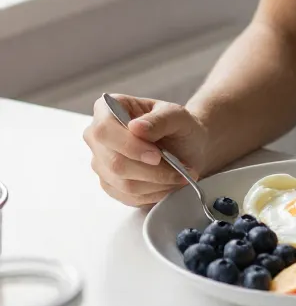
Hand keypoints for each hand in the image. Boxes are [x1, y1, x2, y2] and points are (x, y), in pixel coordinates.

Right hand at [83, 94, 208, 208]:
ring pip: (123, 183)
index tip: (157, 156)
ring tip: (180, 175)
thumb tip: (136, 127)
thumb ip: (159, 119)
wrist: (187, 146)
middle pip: (114, 162)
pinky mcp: (110, 184)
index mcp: (107, 109)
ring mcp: (101, 163)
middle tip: (180, 169)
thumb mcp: (176, 115)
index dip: (129, 146)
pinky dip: (154, 193)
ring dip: (157, 183)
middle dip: (151, 170)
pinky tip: (169, 184)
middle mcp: (97, 136)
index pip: (104, 130)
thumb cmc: (179, 126)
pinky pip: (128, 197)